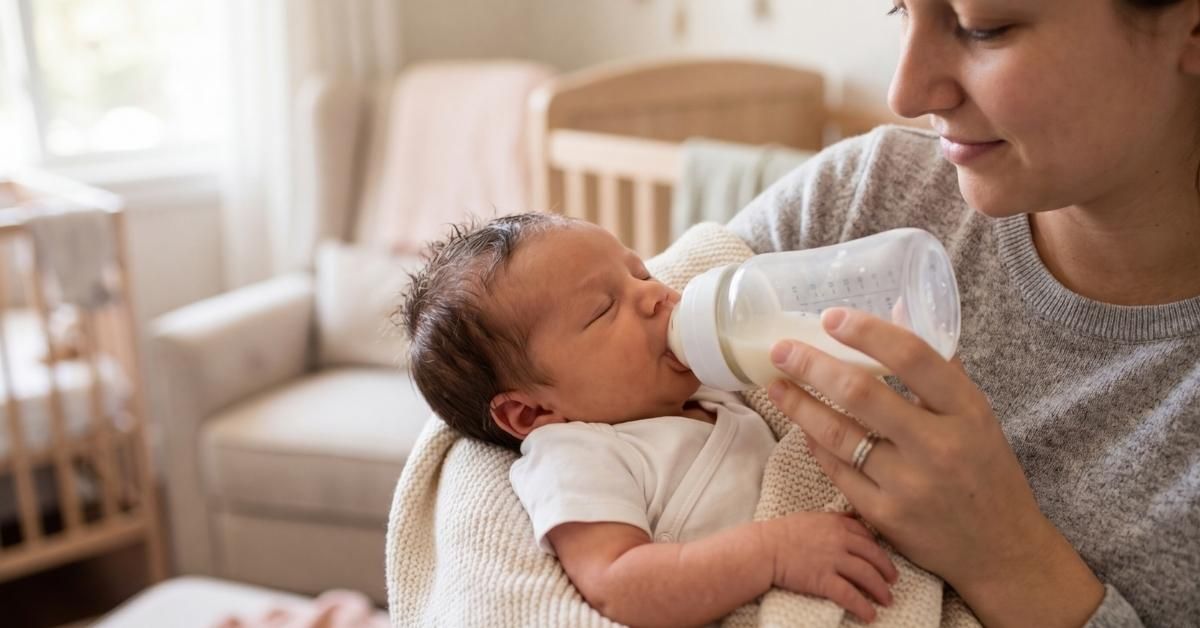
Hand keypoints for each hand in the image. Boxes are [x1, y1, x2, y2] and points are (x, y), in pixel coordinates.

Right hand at [762, 511, 897, 622]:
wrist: (762, 548)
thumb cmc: (781, 533)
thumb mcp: (810, 518)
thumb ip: (832, 520)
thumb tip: (850, 518)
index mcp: (836, 523)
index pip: (866, 535)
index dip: (878, 548)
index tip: (882, 558)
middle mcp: (839, 540)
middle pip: (873, 555)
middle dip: (887, 570)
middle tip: (893, 581)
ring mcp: (833, 560)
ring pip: (867, 576)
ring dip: (880, 590)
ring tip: (887, 600)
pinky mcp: (824, 580)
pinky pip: (850, 595)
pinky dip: (863, 606)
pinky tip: (870, 615)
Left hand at [766, 307, 1102, 626]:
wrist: (1001, 549)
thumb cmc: (986, 471)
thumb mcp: (977, 414)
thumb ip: (938, 364)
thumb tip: (897, 308)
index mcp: (966, 411)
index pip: (912, 357)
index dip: (867, 333)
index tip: (831, 317)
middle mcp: (937, 446)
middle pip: (861, 395)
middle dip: (812, 366)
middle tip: (781, 348)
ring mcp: (908, 484)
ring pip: (838, 435)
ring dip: (799, 406)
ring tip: (776, 384)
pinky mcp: (885, 515)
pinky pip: (838, 471)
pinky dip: (815, 445)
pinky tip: (802, 426)